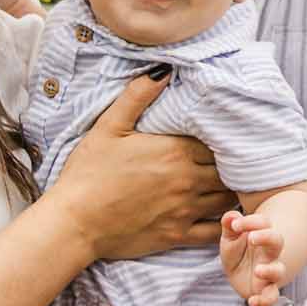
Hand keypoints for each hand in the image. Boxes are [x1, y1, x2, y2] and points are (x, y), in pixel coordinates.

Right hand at [51, 74, 236, 262]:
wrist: (74, 221)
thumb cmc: (88, 172)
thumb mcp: (108, 126)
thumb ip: (137, 95)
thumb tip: (163, 70)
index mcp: (175, 151)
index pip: (218, 140)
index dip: (223, 138)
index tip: (222, 136)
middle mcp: (187, 180)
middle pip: (228, 169)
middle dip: (232, 164)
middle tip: (231, 160)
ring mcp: (184, 210)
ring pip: (226, 199)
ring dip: (230, 191)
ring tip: (228, 184)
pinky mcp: (177, 236)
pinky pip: (215, 232)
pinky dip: (225, 224)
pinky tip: (222, 217)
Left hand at [219, 211, 287, 305]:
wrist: (240, 273)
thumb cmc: (237, 251)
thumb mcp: (230, 237)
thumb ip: (229, 225)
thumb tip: (231, 216)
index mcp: (261, 235)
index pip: (263, 223)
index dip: (251, 221)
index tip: (235, 225)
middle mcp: (269, 253)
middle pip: (277, 241)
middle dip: (267, 237)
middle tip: (251, 237)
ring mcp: (269, 272)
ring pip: (278, 270)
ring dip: (270, 270)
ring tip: (258, 269)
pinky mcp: (265, 290)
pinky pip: (272, 297)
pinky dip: (265, 301)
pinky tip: (252, 301)